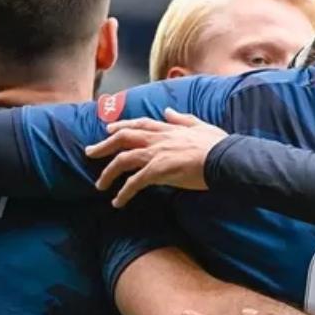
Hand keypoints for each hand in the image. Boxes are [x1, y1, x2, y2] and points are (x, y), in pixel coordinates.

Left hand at [84, 108, 227, 206]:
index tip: (108, 129)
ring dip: (108, 173)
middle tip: (90, 152)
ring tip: (100, 184)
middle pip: (123, 138)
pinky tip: (117, 202)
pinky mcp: (158, 171)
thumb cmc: (218, 145)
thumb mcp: (200, 125)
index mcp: (168, 128)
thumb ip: (182, 118)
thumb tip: (168, 111)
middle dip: (104, 145)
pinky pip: (134, 183)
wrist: (225, 158)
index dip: (122, 125)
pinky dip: (123, 193)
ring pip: (122, 160)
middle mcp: (158, 139)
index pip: (139, 124)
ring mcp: (156, 154)